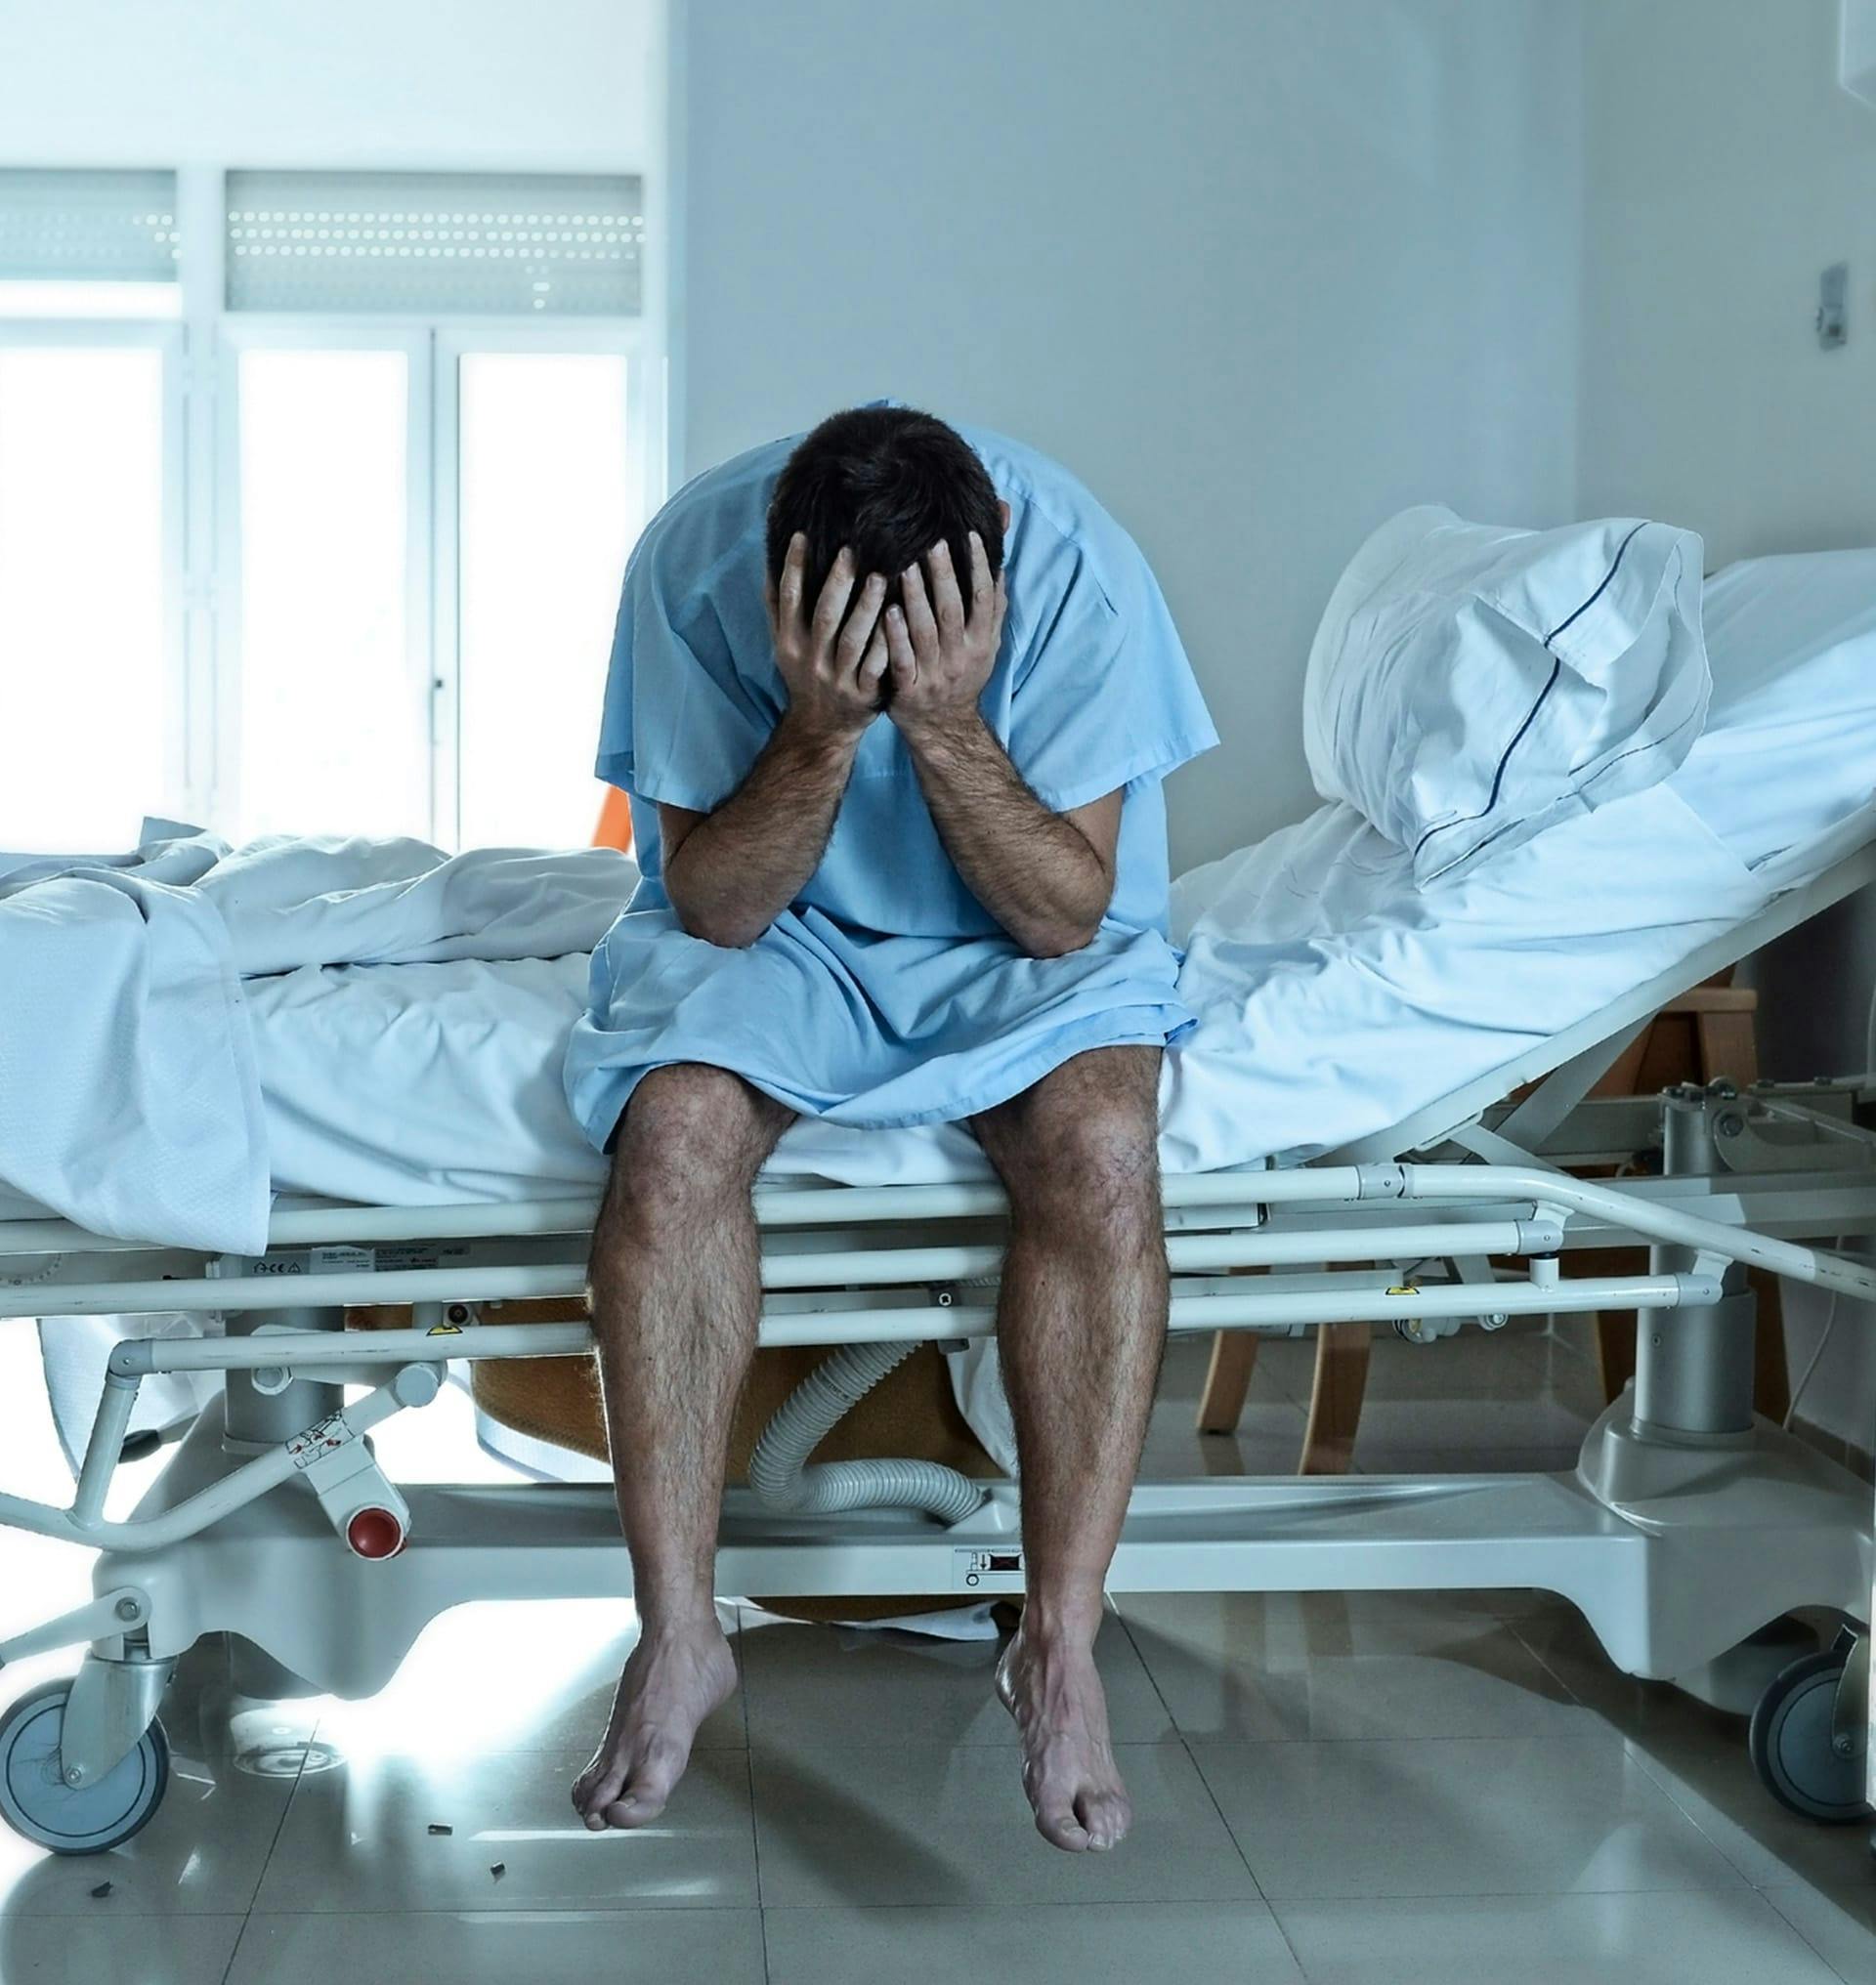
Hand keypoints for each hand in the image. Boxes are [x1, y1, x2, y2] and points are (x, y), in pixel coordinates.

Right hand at [766, 535, 888, 742]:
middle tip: (851, 550)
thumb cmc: (805, 675)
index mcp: (789, 642)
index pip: (787, 598)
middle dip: (837, 582)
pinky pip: (876, 665)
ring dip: (866, 608)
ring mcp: (838, 677)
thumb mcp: (784, 645)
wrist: (821, 728)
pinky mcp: (863, 693)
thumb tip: (768, 561)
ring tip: (880, 577)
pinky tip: (900, 619)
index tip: (801, 535)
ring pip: (853, 639)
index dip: (792, 567)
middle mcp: (811, 658)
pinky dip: (886, 643)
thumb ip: (778, 608)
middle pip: (823, 615)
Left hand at [884, 532, 1007, 742]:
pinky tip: (888, 612)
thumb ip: (992, 605)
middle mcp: (961, 656)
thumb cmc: (963, 674)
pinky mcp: (911, 690)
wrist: (945, 727)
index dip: (978, 566)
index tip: (969, 535)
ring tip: (906, 568)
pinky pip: (903, 660)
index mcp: (981, 641)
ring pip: (926, 631)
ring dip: (916, 599)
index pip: (983, 598)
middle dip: (945, 576)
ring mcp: (936, 673)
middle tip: (933, 543)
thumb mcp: (986, 643)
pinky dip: (896, 637)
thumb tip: (1000, 562)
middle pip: (953, 610)